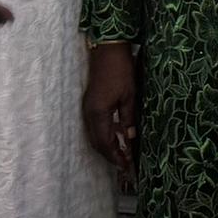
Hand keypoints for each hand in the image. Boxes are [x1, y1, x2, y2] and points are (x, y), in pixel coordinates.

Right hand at [83, 43, 139, 177]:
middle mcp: (89, 113)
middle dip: (110, 155)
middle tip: (124, 164)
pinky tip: (114, 137)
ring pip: (94, 135)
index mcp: (98, 113)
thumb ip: (127, 118)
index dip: (115, 156)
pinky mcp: (89, 104)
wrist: (108, 50)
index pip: (105, 143)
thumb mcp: (129, 96)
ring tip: (121, 154)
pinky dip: (103, 136)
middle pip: (97, 143)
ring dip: (106, 146)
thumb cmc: (120, 70)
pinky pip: (94, 126)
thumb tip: (129, 138)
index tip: (126, 166)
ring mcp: (87, 108)